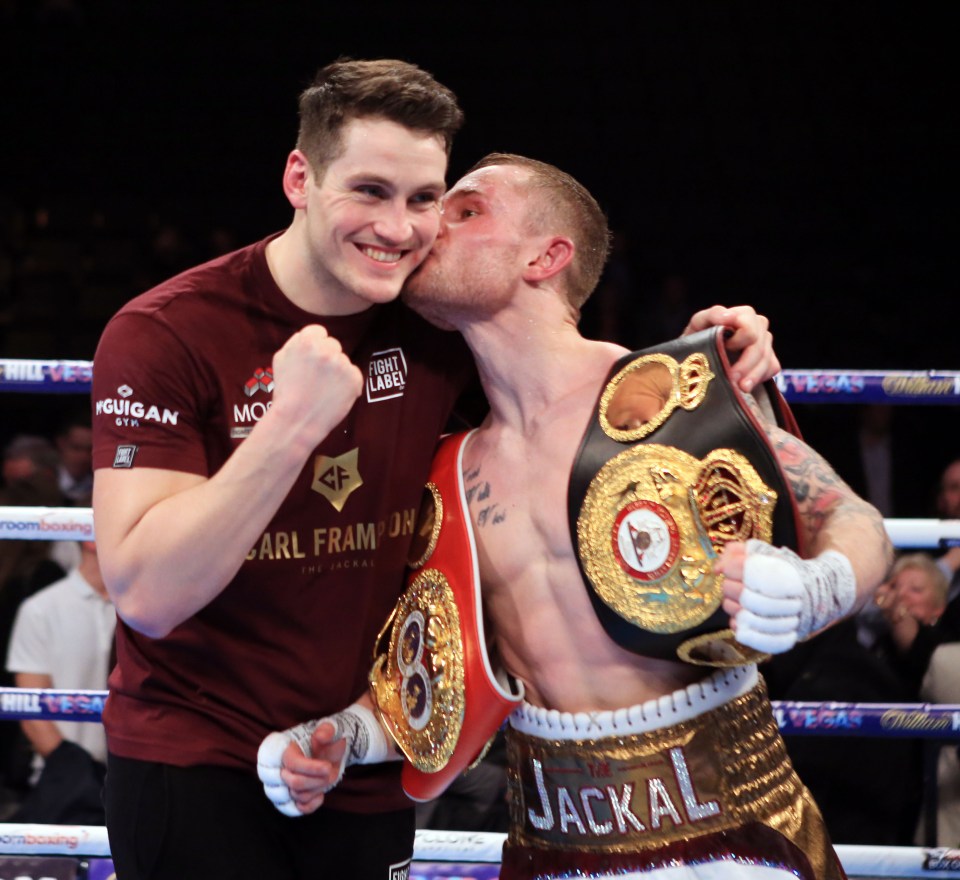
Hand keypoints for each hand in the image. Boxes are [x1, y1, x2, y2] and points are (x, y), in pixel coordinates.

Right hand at [256, 703, 392, 816]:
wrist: (329, 750)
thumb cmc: (327, 739)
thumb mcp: (331, 729)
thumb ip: (327, 730)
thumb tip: (320, 736)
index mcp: (282, 747)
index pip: (291, 763)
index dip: (311, 768)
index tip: (328, 767)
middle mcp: (276, 767)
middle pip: (293, 783)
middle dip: (316, 780)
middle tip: (330, 771)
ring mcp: (279, 784)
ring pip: (295, 796)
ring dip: (316, 790)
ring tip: (325, 778)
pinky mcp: (286, 798)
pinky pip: (294, 809)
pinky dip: (310, 805)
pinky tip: (320, 795)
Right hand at [270, 325, 364, 446]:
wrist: (295, 421)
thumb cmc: (286, 392)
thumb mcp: (281, 359)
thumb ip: (297, 343)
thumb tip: (312, 336)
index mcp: (307, 340)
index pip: (320, 332)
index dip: (316, 348)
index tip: (312, 362)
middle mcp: (326, 348)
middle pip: (333, 345)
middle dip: (327, 359)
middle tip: (317, 379)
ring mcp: (342, 364)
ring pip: (344, 362)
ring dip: (337, 373)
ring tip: (323, 390)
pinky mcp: (354, 379)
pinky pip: (354, 376)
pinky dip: (348, 386)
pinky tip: (334, 396)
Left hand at [683, 305, 778, 391]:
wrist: (696, 358)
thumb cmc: (697, 339)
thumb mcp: (698, 324)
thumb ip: (712, 314)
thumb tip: (728, 315)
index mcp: (743, 315)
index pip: (751, 328)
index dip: (739, 341)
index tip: (725, 349)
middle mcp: (758, 326)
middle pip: (760, 346)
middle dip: (745, 364)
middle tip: (732, 379)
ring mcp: (764, 343)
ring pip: (767, 360)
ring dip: (753, 376)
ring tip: (740, 388)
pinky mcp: (768, 359)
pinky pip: (772, 368)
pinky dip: (759, 378)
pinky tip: (745, 387)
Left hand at [716, 539, 855, 652]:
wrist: (813, 594)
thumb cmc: (781, 571)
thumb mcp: (764, 553)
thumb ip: (739, 551)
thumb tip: (717, 567)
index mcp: (781, 574)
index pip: (746, 570)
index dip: (731, 568)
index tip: (729, 567)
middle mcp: (785, 599)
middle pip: (741, 594)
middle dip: (730, 587)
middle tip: (734, 584)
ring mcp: (784, 621)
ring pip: (742, 615)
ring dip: (733, 606)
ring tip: (740, 600)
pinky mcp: (780, 639)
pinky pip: (752, 637)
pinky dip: (740, 628)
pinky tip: (740, 619)